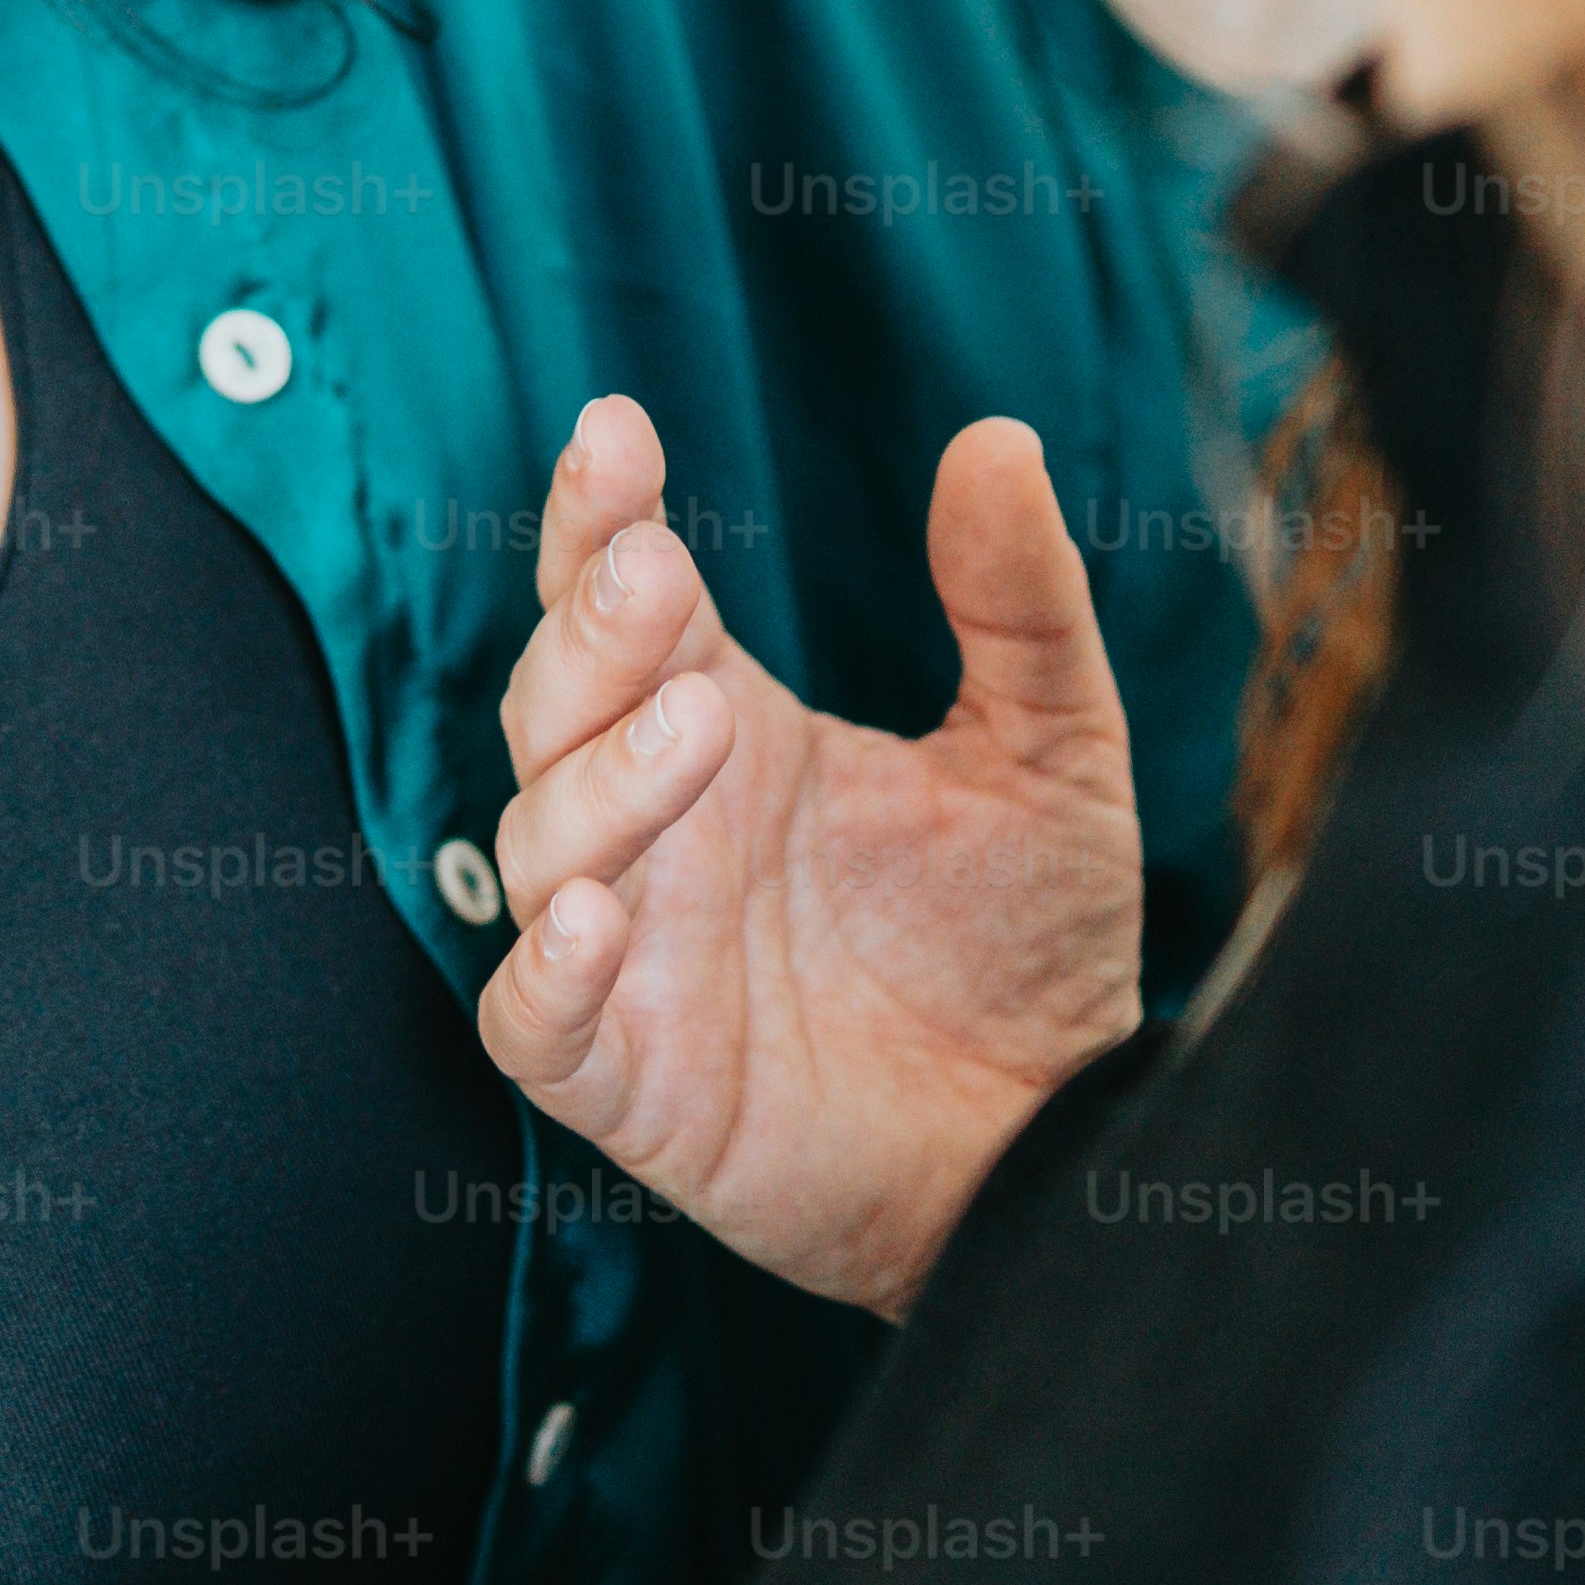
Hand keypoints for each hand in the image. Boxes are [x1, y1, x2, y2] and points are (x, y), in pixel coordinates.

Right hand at [471, 396, 1150, 1319]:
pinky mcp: (626, 1078)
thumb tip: (1001, 438)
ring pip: (539, 839)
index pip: (622, 599)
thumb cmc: (1030, 949)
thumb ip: (1021, 604)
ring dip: (598, 777)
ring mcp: (630, 951)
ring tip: (696, 724)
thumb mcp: (1053, 752)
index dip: (598, 517)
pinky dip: (543, 967)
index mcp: (728, 727)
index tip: (619, 436)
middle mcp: (658, 827)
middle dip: (585, 630)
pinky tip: (598, 917)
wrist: (1050, 1148)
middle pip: (554, 700)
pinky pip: (530, 1016)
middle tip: (653, 578)